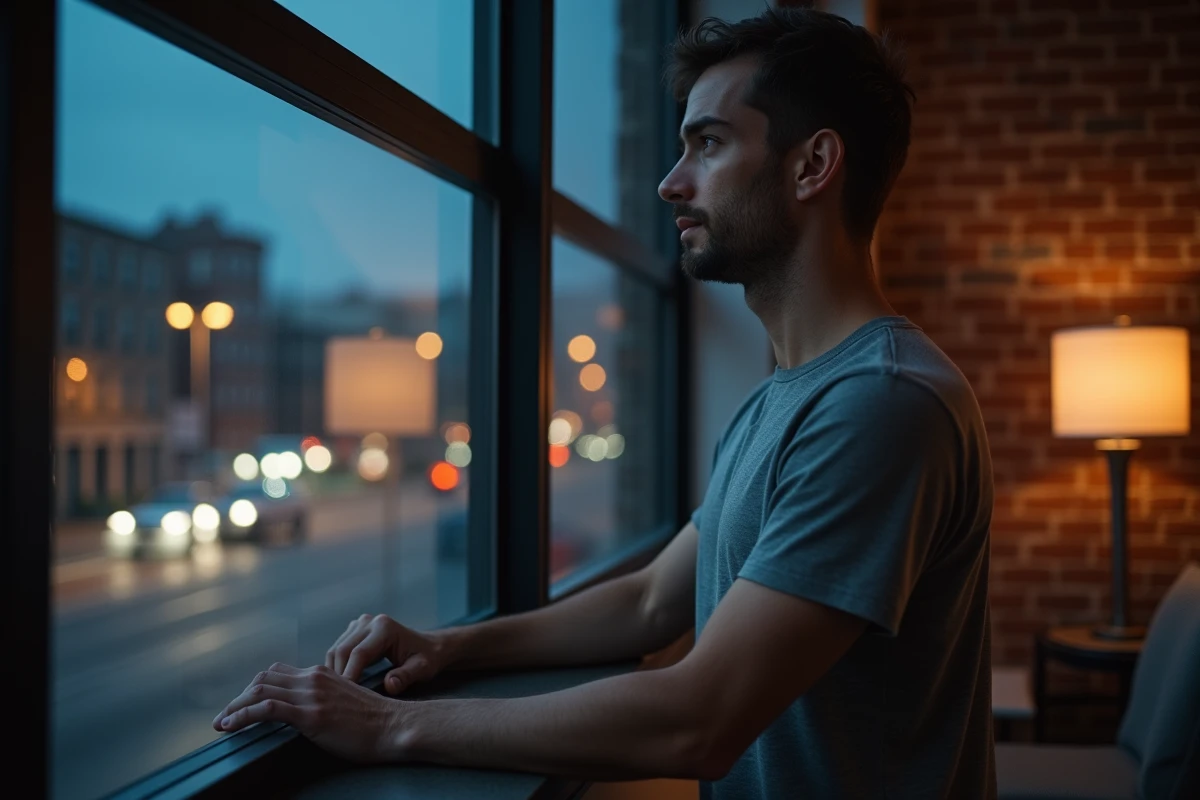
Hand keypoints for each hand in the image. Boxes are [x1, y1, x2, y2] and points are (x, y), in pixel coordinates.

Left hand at [212, 663, 408, 762]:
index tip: (243, 705)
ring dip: (234, 707)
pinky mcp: (310, 714)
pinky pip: (266, 709)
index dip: (255, 688)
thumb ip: (325, 698)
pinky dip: (242, 716)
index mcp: (322, 674)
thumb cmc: (375, 721)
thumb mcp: (346, 701)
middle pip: (263, 679)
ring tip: (221, 724)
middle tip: (225, 716)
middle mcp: (313, 678)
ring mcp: (311, 695)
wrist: (395, 726)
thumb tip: (307, 711)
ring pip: (259, 691)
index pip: (277, 673)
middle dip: (240, 698)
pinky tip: (230, 727)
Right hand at [326, 613, 444, 694]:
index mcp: (384, 628)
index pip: (359, 653)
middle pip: (342, 650)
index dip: (350, 675)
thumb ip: (406, 676)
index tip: (344, 698)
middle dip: (339, 675)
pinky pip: (337, 650)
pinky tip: (340, 685)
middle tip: (337, 700)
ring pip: (336, 650)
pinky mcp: (354, 630)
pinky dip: (336, 667)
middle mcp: (369, 622)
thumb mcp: (422, 669)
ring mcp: (360, 624)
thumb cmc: (427, 658)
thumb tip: (390, 685)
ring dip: (334, 672)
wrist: (428, 646)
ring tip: (337, 695)